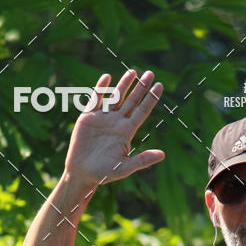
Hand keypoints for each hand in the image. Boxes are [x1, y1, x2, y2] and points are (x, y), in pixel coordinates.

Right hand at [63, 69, 164, 187]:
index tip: (159, 86)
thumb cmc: (104, 173)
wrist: (82, 173)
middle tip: (150, 73)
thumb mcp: (125, 168)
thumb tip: (163, 155)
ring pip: (116, 97)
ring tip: (133, 72)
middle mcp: (117, 122)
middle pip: (132, 101)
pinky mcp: (88, 117)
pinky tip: (107, 77)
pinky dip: (101, 88)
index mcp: (127, 132)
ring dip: (124, 84)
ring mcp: (103, 118)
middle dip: (141, 87)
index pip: (142, 111)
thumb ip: (143, 160)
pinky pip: (96, 99)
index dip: (151, 99)